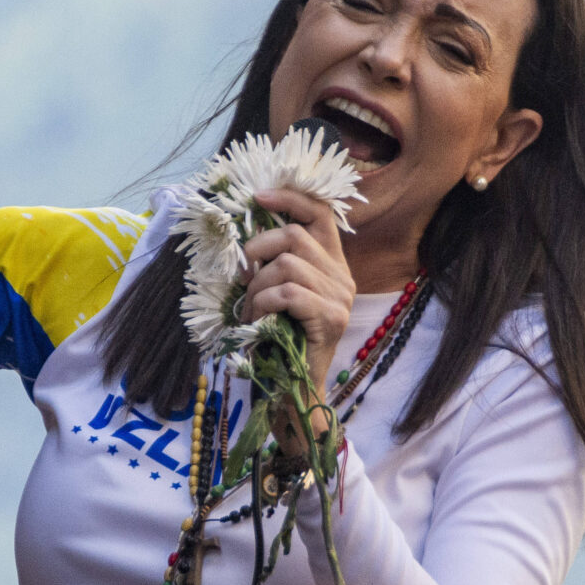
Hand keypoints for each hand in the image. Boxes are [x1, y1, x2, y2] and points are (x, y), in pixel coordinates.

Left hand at [241, 189, 356, 448]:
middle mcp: (342, 276)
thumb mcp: (275, 293)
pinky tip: (255, 319)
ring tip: (247, 310)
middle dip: (257, 252)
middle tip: (241, 280)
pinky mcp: (332, 318)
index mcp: (331, 264)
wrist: (294, 389)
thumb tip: (245, 241)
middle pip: (295, 236)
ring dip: (255, 287)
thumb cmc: (278, 340)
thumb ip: (272, 264)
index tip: (258, 196)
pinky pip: (287, 293)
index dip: (290, 198)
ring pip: (287, 265)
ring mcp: (340, 297)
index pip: (321, 213)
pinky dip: (262, 303)